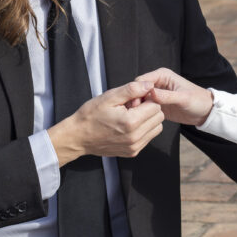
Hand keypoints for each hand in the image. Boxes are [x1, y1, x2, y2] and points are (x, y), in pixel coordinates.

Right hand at [48, 81, 163, 165]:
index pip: (156, 105)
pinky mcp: (132, 152)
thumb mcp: (109, 97)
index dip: (146, 99)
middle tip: (132, 107)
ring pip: (157, 128)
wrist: (78, 137)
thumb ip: (132, 89)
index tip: (134, 99)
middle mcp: (135, 137)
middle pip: (159, 117)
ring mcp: (134, 147)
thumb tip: (149, 84)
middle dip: (149, 109)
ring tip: (131, 116)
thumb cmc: (91, 115)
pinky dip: (143, 130)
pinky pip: (148, 138)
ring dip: (148, 120)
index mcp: (131, 122)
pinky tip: (128, 126)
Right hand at [136, 67, 213, 126]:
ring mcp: (156, 94)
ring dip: (137, 108)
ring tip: (135, 118)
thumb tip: (150, 92)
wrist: (205, 111)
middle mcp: (157, 83)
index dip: (136, 91)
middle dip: (135, 101)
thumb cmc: (197, 100)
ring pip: (140, 100)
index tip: (134, 104)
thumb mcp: (183, 98)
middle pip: (138, 90)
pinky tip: (140, 120)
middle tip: (133, 113)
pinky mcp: (157, 105)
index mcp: (162, 75)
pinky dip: (142, 113)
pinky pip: (145, 108)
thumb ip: (167, 96)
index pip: (142, 81)